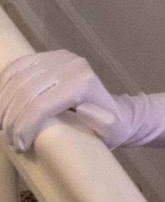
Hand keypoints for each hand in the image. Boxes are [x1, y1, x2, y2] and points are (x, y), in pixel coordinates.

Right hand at [0, 50, 123, 152]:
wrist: (115, 109)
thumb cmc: (113, 126)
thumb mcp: (114, 130)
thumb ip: (104, 122)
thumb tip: (83, 109)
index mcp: (83, 82)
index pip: (41, 106)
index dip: (24, 127)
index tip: (19, 145)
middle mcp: (70, 65)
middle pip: (25, 93)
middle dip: (11, 119)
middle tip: (9, 139)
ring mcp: (58, 57)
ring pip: (17, 80)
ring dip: (3, 105)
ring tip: (3, 126)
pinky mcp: (47, 56)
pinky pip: (16, 67)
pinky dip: (3, 85)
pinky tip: (2, 104)